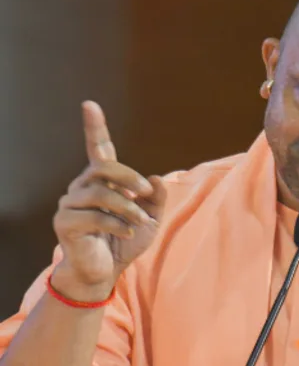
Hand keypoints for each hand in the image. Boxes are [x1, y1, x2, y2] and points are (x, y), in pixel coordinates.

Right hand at [50, 101, 166, 300]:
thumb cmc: (125, 240)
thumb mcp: (150, 219)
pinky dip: (116, 224)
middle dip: (129, 177)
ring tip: (137, 222)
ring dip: (127, 207)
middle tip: (145, 193)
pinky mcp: (64, 223)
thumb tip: (155, 179)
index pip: (98, 149)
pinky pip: (93, 216)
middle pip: (105, 167)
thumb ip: (156, 199)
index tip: (90, 104)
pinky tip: (125, 233)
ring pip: (101, 193)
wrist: (106, 271)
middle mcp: (83, 186)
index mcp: (102, 181)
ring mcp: (70, 204)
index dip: (95, 127)